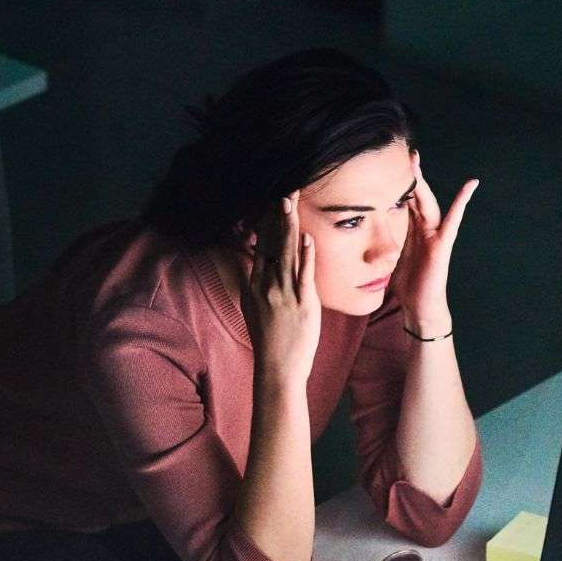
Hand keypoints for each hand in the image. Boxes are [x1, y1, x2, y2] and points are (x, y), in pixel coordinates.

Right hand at [240, 190, 319, 387]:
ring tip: (291, 203)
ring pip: (287, 254)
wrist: (278, 369)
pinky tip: (307, 238)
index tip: (271, 203)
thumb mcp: (254, 310)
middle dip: (279, 216)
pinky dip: (306, 256)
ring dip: (290, 226)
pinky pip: (304, 276)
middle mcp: (267, 287)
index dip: (267, 224)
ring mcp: (285, 295)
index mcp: (254, 287)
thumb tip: (254, 268)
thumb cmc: (270, 342)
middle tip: (284, 191)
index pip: (261, 248)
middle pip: (273, 244)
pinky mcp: (303, 305)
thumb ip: (254, 287)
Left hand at [393, 150, 477, 332]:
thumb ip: (382, 242)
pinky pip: (453, 219)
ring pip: (427, 201)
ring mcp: (434, 234)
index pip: (401, 200)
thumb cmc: (406, 285)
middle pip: (415, 195)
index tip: (385, 163)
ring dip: (422, 181)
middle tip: (403, 152)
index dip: (395, 183)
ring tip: (416, 159)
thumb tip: (362, 233)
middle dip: (409, 174)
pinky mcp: (442, 244)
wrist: (419, 307)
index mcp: (409, 229)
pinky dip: (462, 201)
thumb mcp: (388, 257)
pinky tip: (471, 185)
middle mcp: (423, 228)